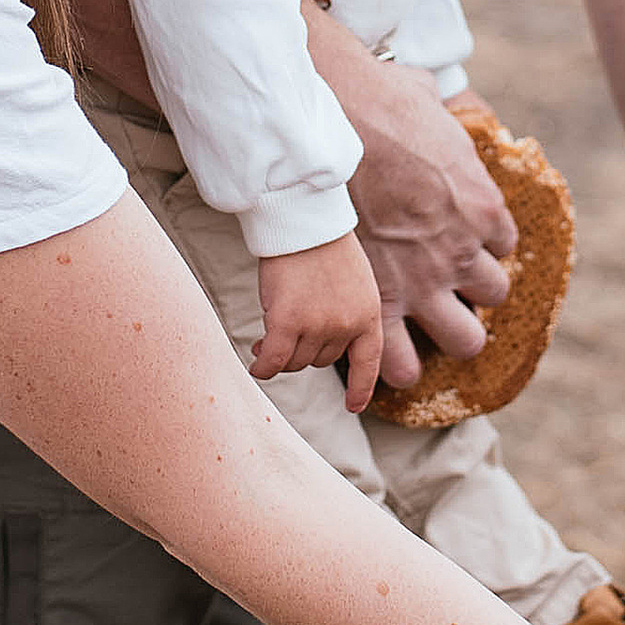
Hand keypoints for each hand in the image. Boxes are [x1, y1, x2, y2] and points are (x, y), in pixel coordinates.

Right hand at [253, 234, 385, 409]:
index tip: (353, 406)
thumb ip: (344, 314)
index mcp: (369, 314)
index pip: (368, 363)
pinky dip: (263, 366)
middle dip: (303, 348)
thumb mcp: (353, 282)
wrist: (304, 219)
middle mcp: (347, 326)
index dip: (362, 388)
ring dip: (280, 351)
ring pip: (295, 361)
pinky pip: (273, 360)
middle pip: (320, 360)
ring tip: (267, 330)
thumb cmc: (323, 243)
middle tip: (285, 331)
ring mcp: (318, 326)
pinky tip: (256, 361)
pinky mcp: (287, 322)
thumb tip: (310, 350)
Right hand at [311, 32, 514, 391]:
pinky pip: (400, 363)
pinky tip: (383, 357)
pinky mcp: (382, 303)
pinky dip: (393, 364)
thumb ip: (438, 109)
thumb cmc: (377, 103)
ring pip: (465, 340)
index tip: (454, 237)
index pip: (503, 245)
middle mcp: (464, 253)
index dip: (478, 243)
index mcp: (484, 207)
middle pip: (494, 295)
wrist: (333, 128)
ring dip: (447, 333)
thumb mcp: (428, 99)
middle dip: (472, 293)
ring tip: (421, 327)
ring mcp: (426, 284)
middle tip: (443, 285)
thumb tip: (431, 91)